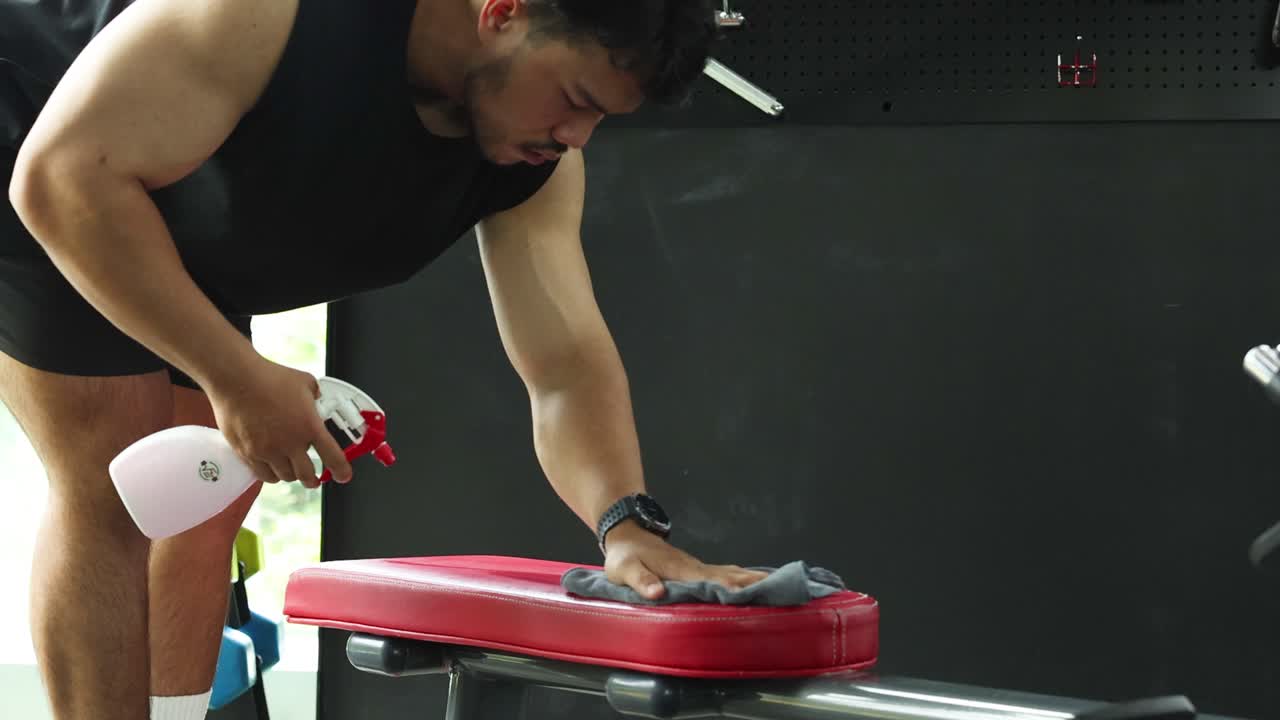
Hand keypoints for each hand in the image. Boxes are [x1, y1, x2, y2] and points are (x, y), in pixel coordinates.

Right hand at [205, 358, 351, 488]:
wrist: (236, 378)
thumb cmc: (268, 377)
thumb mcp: (305, 382)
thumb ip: (317, 396)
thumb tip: (319, 400)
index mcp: (309, 426)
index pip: (333, 457)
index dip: (341, 471)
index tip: (343, 476)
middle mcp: (289, 443)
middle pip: (306, 475)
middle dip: (313, 479)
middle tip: (314, 478)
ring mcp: (267, 451)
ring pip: (284, 476)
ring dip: (291, 475)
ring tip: (291, 469)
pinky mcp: (247, 453)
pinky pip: (262, 474)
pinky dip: (270, 474)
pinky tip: (272, 467)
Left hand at [603, 520, 769, 600]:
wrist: (627, 534)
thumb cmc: (625, 556)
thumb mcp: (625, 569)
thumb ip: (642, 580)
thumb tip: (659, 592)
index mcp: (679, 569)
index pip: (708, 580)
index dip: (727, 588)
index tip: (747, 595)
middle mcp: (693, 567)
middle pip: (728, 574)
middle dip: (752, 582)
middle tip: (778, 589)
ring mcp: (697, 567)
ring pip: (730, 572)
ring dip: (752, 579)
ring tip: (776, 585)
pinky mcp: (696, 570)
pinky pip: (724, 574)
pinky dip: (742, 578)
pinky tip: (754, 582)